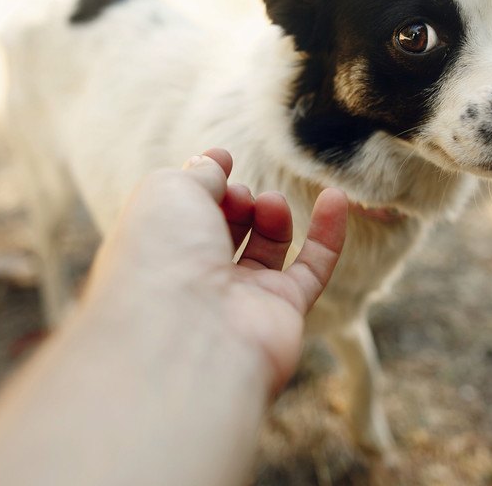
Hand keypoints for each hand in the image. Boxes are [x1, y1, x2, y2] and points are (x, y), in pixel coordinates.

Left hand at [87, 148, 347, 391]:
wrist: (186, 333)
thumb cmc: (162, 256)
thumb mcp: (169, 191)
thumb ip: (199, 174)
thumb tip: (216, 162)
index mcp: (156, 253)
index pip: (184, 215)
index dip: (204, 183)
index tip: (224, 158)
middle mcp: (194, 282)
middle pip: (225, 231)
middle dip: (235, 201)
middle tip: (239, 195)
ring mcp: (239, 300)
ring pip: (266, 250)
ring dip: (273, 214)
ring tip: (269, 204)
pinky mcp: (282, 314)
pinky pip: (313, 270)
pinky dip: (328, 234)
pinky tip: (335, 198)